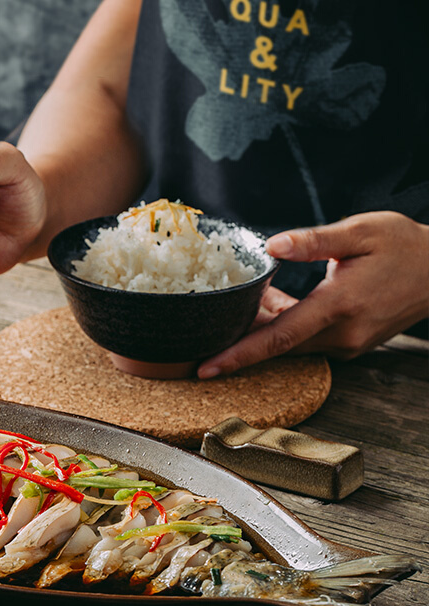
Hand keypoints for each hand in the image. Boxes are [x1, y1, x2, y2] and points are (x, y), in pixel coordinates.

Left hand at [198, 211, 428, 377]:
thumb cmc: (404, 246)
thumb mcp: (361, 231)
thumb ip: (313, 240)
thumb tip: (271, 246)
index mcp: (340, 306)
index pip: (279, 338)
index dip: (239, 354)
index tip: (207, 368)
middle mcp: (342, 334)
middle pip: (278, 345)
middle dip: (242, 336)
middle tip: (211, 323)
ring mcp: (348, 344)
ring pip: (291, 343)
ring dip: (265, 326)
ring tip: (247, 301)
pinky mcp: (350, 344)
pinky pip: (307, 340)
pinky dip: (286, 325)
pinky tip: (274, 303)